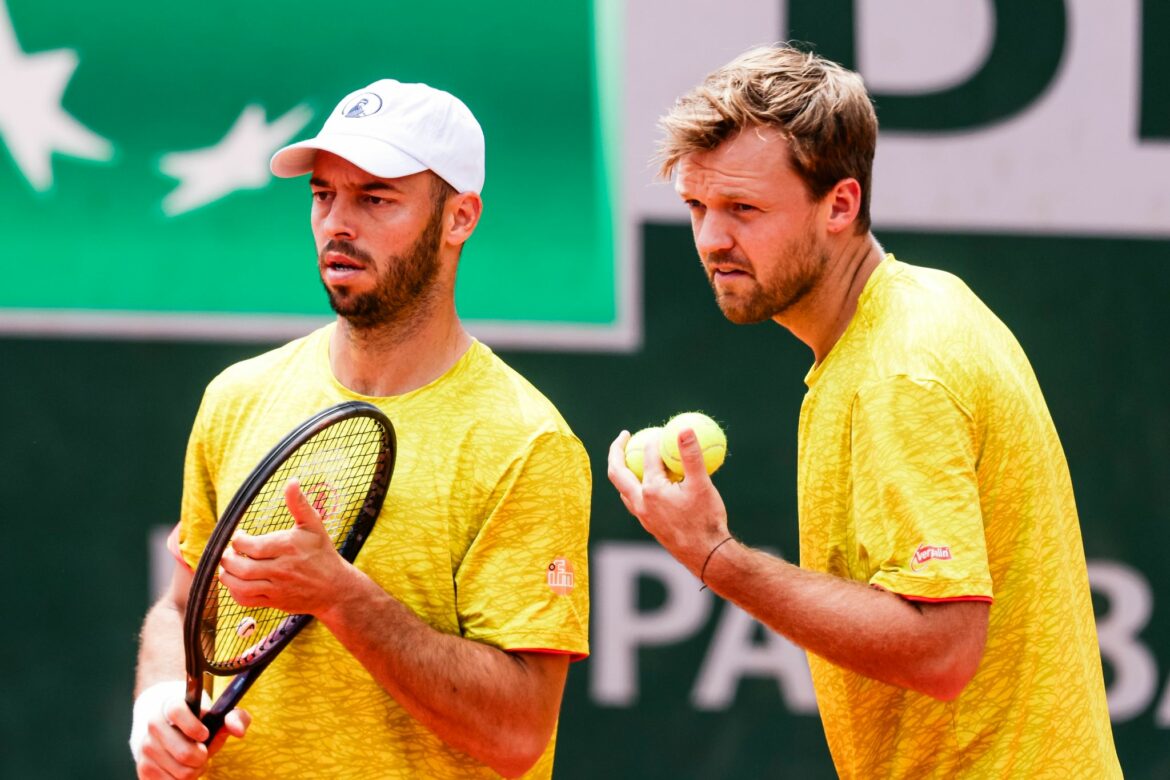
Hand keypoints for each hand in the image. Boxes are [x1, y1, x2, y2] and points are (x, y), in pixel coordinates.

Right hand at [134, 685, 249, 778]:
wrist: (172, 733)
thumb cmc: (200, 725)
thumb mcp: (218, 717)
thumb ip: (235, 718)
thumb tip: (238, 730)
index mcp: (171, 706)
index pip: (177, 712)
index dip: (194, 726)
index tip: (205, 734)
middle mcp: (154, 725)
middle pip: (184, 753)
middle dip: (202, 758)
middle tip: (203, 753)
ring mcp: (146, 748)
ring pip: (180, 772)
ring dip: (194, 771)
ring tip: (193, 761)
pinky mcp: (143, 769)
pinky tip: (181, 770)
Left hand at [218, 479, 347, 614]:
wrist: (335, 588)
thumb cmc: (322, 553)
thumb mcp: (314, 525)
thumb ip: (299, 504)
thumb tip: (292, 481)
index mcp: (288, 547)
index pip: (250, 546)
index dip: (238, 540)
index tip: (240, 536)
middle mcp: (282, 569)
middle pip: (242, 567)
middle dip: (228, 558)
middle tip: (229, 552)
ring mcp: (277, 588)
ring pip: (241, 585)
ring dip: (227, 576)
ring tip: (229, 566)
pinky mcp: (274, 602)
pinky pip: (246, 600)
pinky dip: (235, 592)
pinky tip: (237, 582)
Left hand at [607, 426, 730, 574]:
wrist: (706, 555)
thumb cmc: (705, 520)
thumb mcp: (702, 484)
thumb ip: (691, 455)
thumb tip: (684, 428)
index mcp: (652, 490)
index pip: (648, 456)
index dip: (654, 440)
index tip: (662, 430)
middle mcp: (641, 503)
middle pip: (617, 472)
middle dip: (616, 451)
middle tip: (624, 435)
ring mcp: (642, 516)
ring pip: (623, 489)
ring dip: (622, 471)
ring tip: (630, 458)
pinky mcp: (648, 525)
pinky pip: (633, 501)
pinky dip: (635, 487)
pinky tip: (649, 484)